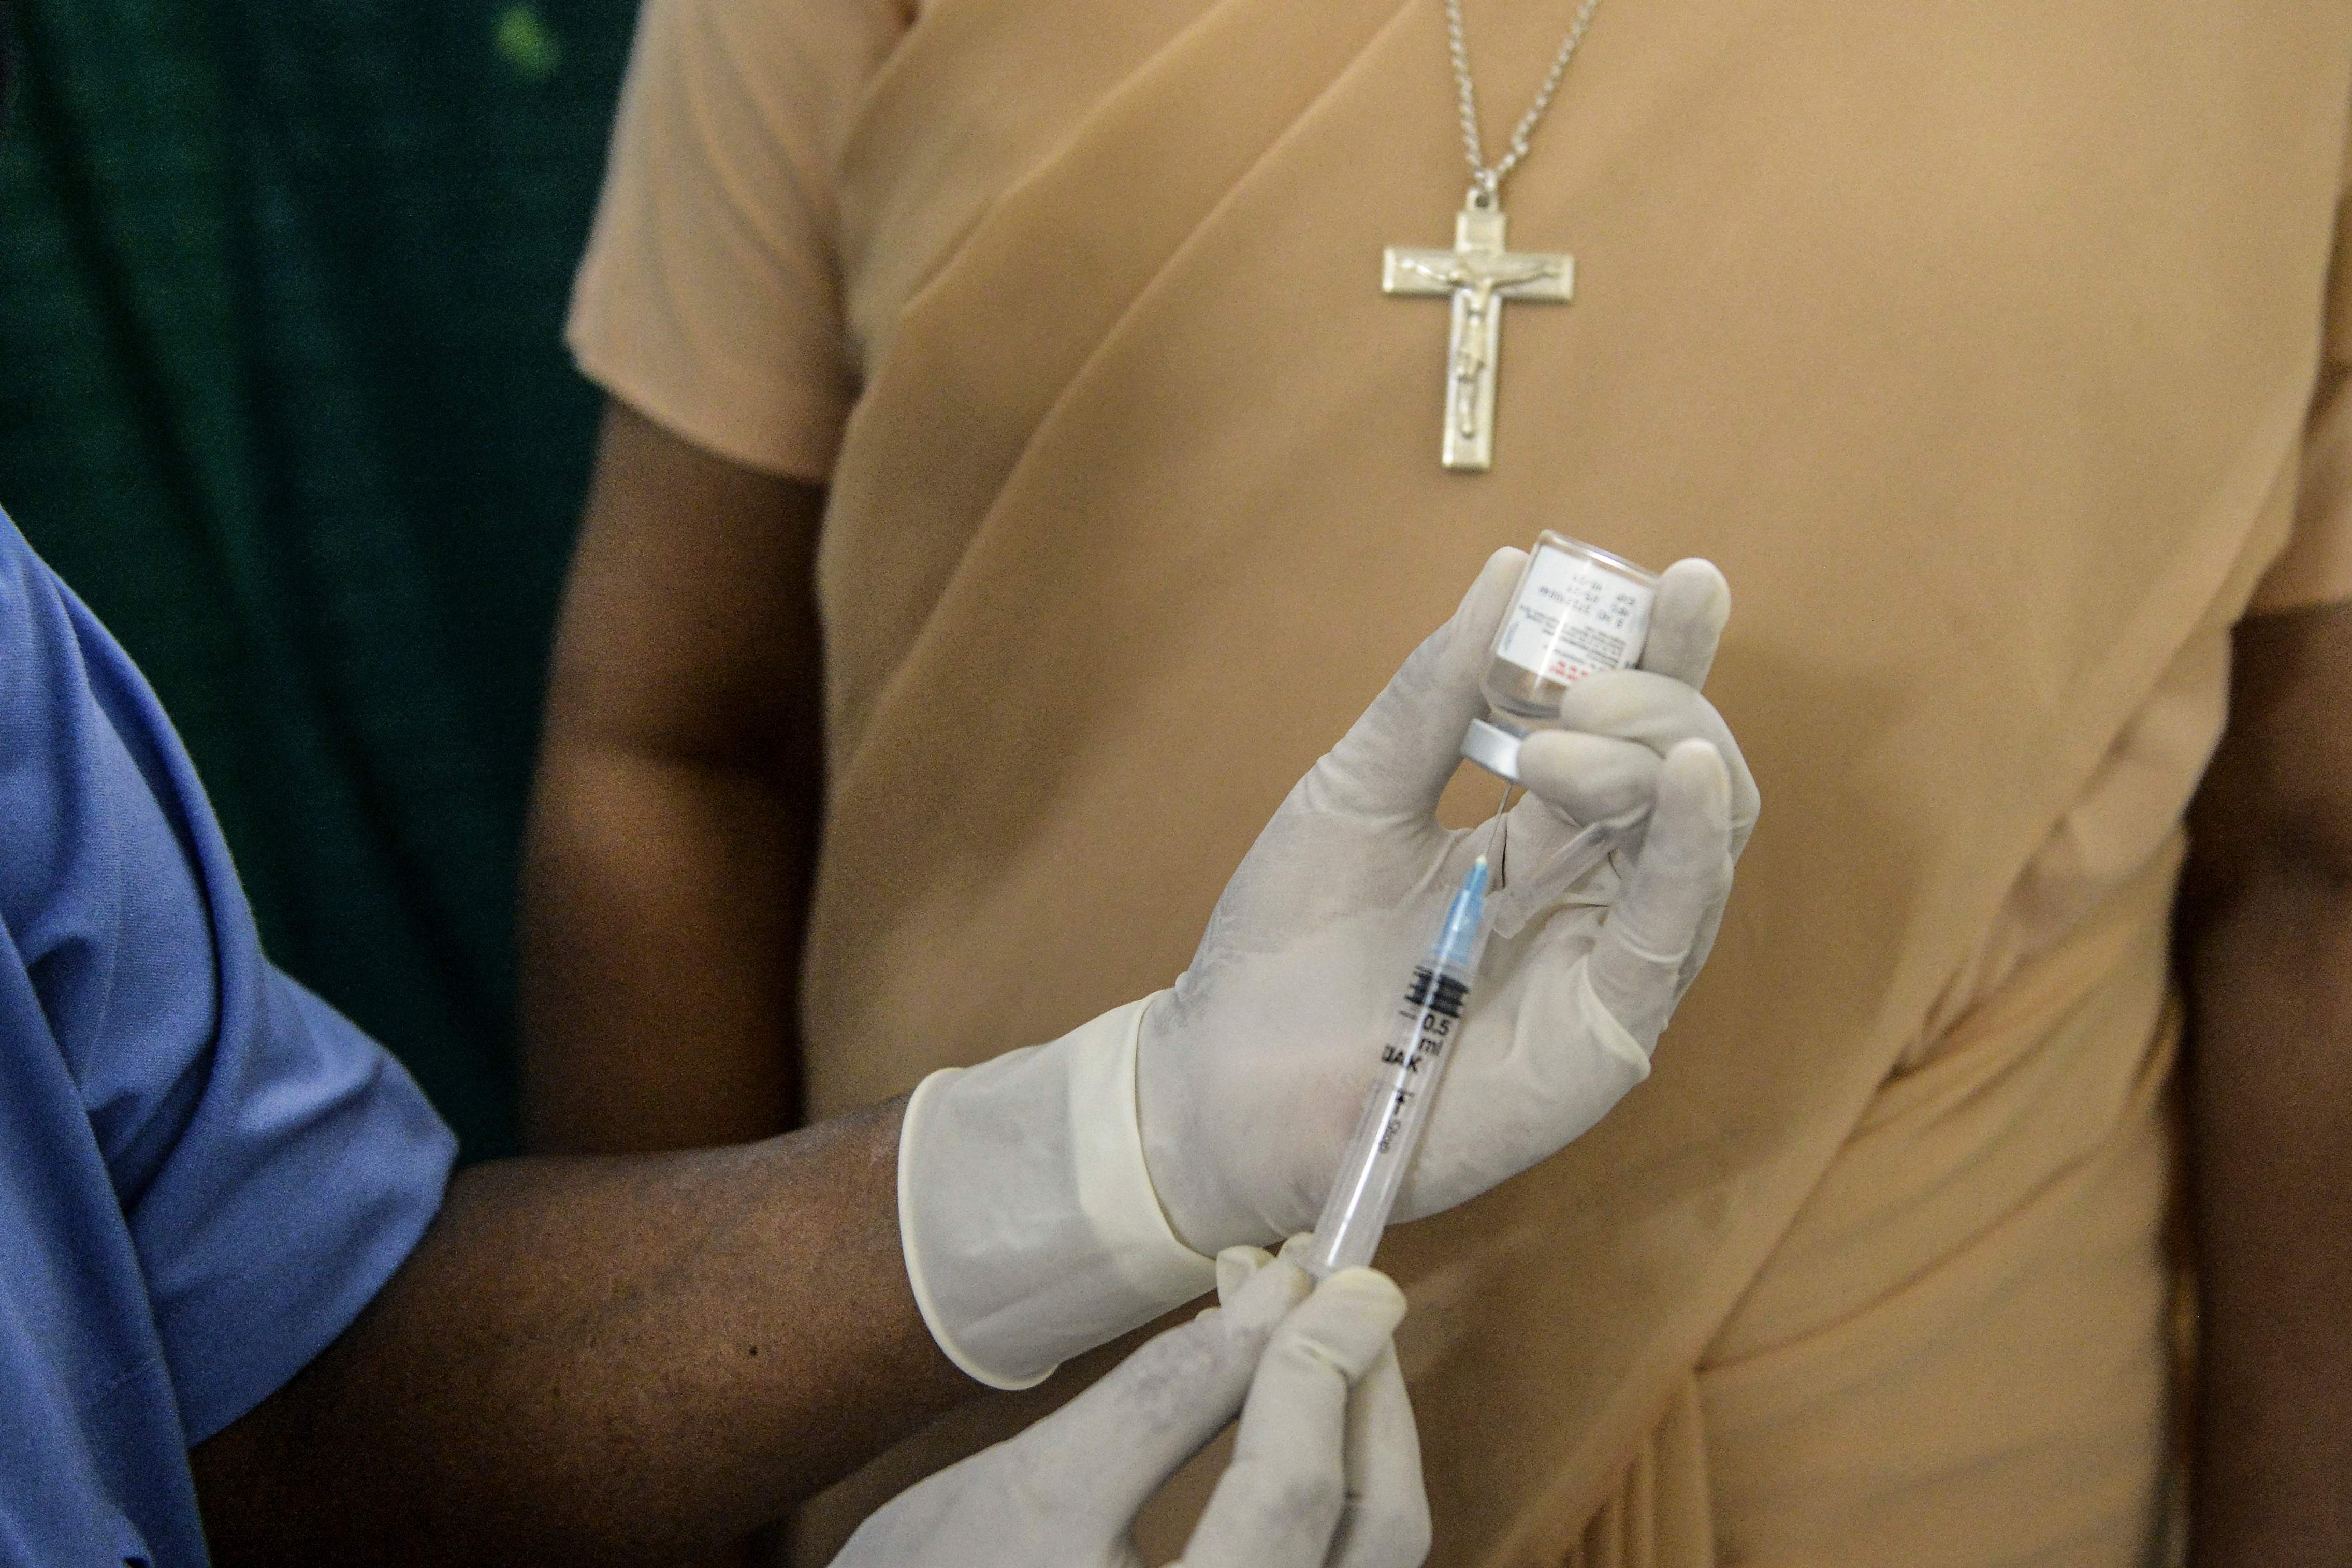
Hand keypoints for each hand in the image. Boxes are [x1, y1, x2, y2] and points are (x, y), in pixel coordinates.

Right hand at [831, 1251, 1429, 1567]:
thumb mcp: (1035, 1490)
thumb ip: (1165, 1396)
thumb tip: (1279, 1290)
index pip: (1291, 1493)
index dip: (1320, 1362)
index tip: (1339, 1270)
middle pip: (1377, 1531)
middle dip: (1360, 1389)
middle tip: (1332, 1288)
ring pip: (1375, 1551)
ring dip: (1355, 1429)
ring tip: (1306, 1333)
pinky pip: (1342, 1566)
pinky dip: (1334, 1482)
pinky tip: (1295, 1415)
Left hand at [1137, 550, 1758, 1254]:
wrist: (1219, 1074)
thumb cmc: (1281, 944)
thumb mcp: (1357, 789)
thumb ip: (1434, 696)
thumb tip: (1507, 573)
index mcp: (1539, 835)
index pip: (1632, 732)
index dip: (1667, 656)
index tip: (1684, 580)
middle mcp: (1589, 894)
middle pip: (1684, 776)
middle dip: (1658, 701)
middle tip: (1578, 683)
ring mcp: (1602, 966)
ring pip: (1698, 843)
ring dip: (1660, 759)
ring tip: (1577, 726)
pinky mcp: (1601, 1036)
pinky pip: (1671, 934)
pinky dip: (1690, 852)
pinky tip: (1688, 779)